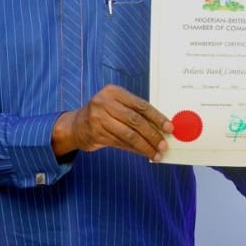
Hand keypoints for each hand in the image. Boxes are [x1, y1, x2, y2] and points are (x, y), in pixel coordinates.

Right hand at [51, 84, 172, 160]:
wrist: (75, 126)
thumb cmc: (103, 113)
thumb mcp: (116, 104)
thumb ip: (135, 111)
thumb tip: (161, 126)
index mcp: (113, 92)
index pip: (140, 105)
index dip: (157, 117)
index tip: (169, 127)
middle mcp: (104, 103)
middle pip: (135, 120)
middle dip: (152, 134)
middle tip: (163, 144)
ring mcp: (98, 119)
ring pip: (128, 134)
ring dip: (145, 146)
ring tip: (156, 153)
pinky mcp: (96, 134)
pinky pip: (120, 143)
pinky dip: (134, 149)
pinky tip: (143, 153)